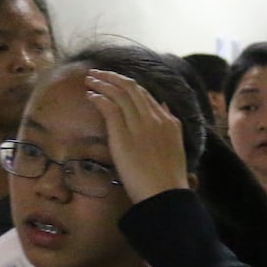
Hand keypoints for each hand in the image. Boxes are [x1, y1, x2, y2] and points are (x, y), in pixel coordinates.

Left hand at [84, 69, 188, 203]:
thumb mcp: (176, 146)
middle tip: (99, 73)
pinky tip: (90, 95)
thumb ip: (170, 125)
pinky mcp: (123, 134)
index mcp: (169, 122)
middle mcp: (155, 118)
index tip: (117, 82)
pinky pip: (109, 107)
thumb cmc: (169, 178)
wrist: (164, 193)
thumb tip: (164, 106)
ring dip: (103, 83)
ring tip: (90, 79)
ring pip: (119, 94)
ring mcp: (139, 125)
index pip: (147, 95)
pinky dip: (99, 97)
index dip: (130, 86)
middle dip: (114, 78)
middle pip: (132, 89)